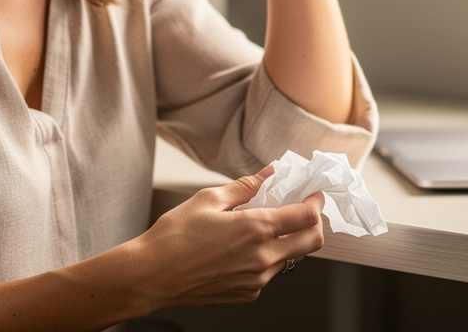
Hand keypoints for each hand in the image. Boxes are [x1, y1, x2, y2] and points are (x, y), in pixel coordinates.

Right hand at [129, 168, 324, 306]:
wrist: (152, 275)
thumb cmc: (174, 237)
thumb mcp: (208, 199)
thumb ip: (244, 187)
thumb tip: (267, 174)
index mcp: (255, 229)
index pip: (306, 217)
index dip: (315, 202)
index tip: (314, 194)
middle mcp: (262, 258)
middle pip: (312, 242)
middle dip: (315, 223)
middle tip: (304, 209)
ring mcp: (256, 279)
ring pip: (291, 258)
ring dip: (288, 241)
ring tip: (266, 226)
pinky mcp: (247, 293)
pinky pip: (269, 273)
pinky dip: (267, 257)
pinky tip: (245, 247)